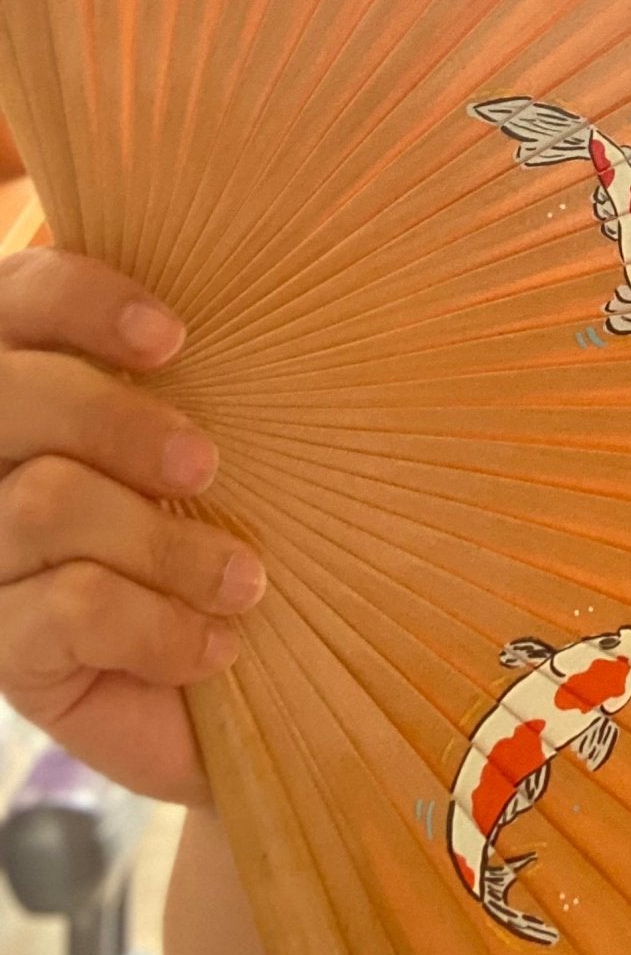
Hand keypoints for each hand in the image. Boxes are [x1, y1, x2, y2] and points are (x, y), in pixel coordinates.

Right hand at [0, 249, 263, 805]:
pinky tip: (216, 644)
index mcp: (30, 379)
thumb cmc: (234, 530)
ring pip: (43, 504)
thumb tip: (280, 260)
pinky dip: (161, 624)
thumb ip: (208, 361)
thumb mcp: (232, 430)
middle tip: (208, 465)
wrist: (245, 694)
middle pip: (12, 396)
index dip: (83, 300)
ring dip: (169, 544)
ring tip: (247, 580)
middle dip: (118, 420)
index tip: (177, 338)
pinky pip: (69, 608)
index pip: (16, 297)